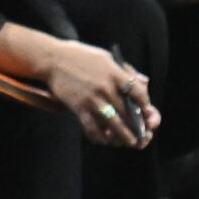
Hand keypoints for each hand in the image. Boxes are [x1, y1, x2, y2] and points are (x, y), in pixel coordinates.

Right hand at [37, 37, 157, 147]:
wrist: (51, 58)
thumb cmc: (79, 55)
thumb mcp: (105, 56)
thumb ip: (125, 71)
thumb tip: (144, 82)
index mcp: (114, 73)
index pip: (139, 93)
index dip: (146, 105)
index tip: (147, 111)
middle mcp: (106, 87)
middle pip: (128, 112)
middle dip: (138, 125)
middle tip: (144, 134)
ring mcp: (92, 99)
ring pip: (114, 123)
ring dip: (124, 136)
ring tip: (131, 142)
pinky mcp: (78, 107)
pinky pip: (91, 127)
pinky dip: (99, 136)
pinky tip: (104, 140)